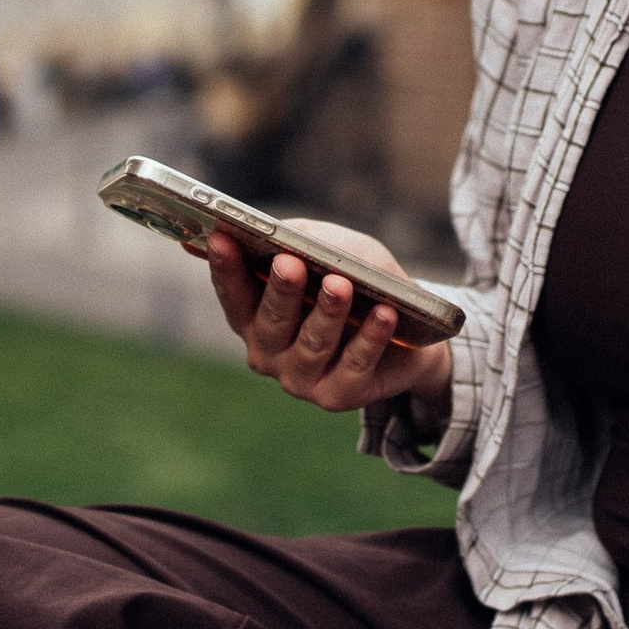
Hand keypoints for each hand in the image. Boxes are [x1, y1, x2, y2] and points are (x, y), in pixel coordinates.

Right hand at [203, 218, 452, 416]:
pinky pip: (355, 364)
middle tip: (288, 262)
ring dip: (328, 312)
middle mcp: (269, 352)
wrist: (408, 334)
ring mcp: (301, 379)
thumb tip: (285, 233)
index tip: (221, 238)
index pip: (234, 294)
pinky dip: (371, 337)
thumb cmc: (357, 282)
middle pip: (271, 321)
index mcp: (254, 317)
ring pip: (313, 343)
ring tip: (340, 285)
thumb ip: (305, 239)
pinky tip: (384, 313)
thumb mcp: (331, 250)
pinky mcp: (338, 395)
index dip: (226, 268)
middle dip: (281, 290)